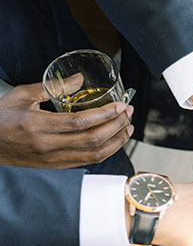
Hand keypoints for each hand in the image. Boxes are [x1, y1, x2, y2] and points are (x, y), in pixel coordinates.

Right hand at [0, 77, 132, 167]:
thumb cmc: (1, 117)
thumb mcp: (22, 95)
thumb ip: (53, 87)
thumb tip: (79, 79)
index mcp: (38, 126)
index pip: (80, 122)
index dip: (104, 114)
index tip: (120, 105)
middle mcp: (47, 145)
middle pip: (92, 139)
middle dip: (116, 125)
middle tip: (128, 113)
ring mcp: (52, 159)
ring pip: (94, 154)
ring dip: (116, 141)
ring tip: (127, 128)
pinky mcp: (55, 166)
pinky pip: (86, 161)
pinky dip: (104, 151)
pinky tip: (113, 141)